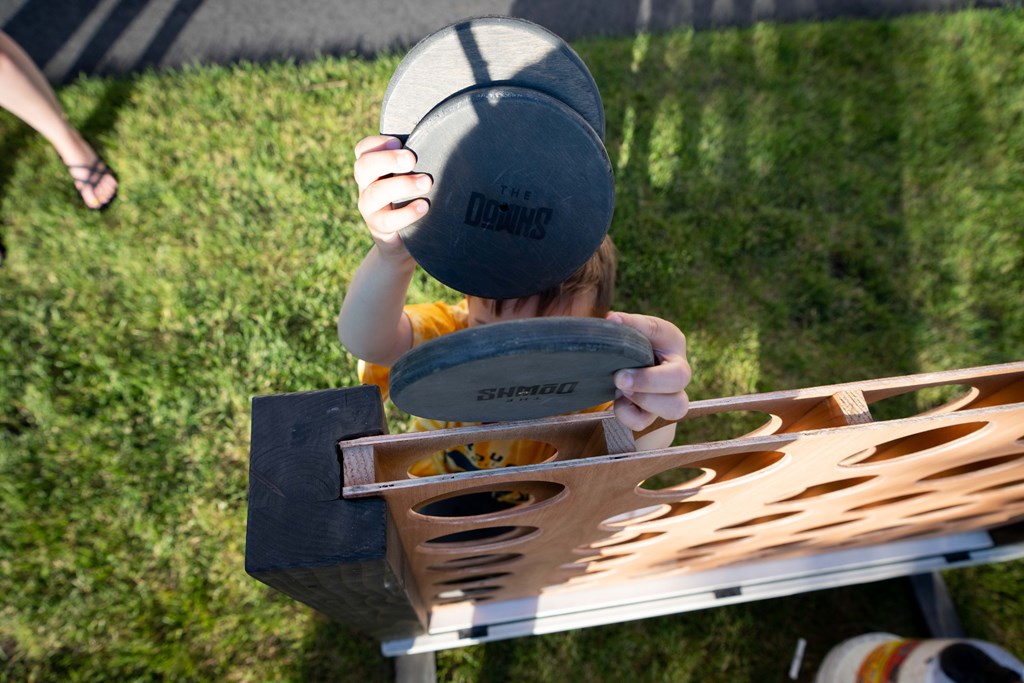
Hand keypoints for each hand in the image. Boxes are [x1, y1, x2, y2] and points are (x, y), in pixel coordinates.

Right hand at [353, 135, 432, 258]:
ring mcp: (369, 208)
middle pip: (364, 167)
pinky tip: (423, 207)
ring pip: (374, 193)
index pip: (363, 150)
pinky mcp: (379, 228)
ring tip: (426, 183)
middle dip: (388, 160)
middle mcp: (366, 186)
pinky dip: (406, 213)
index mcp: (373, 169)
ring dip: (401, 185)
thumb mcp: (411, 178)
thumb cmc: (413, 200)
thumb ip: (415, 163)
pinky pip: (387, 220)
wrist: (407, 241)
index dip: (377, 143)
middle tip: (411, 159)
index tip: (399, 141)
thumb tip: (443, 142)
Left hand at [607, 311, 690, 431]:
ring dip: (644, 400)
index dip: (638, 327)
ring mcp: (671, 396)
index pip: (661, 331)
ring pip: (675, 408)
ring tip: (622, 390)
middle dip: (648, 380)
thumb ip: (625, 325)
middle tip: (619, 377)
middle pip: (681, 378)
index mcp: (672, 342)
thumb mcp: (633, 333)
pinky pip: (644, 423)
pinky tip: (620, 401)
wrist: (635, 377)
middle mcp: (679, 370)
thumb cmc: (635, 350)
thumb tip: (612, 319)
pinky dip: (626, 414)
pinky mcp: (654, 416)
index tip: (612, 322)